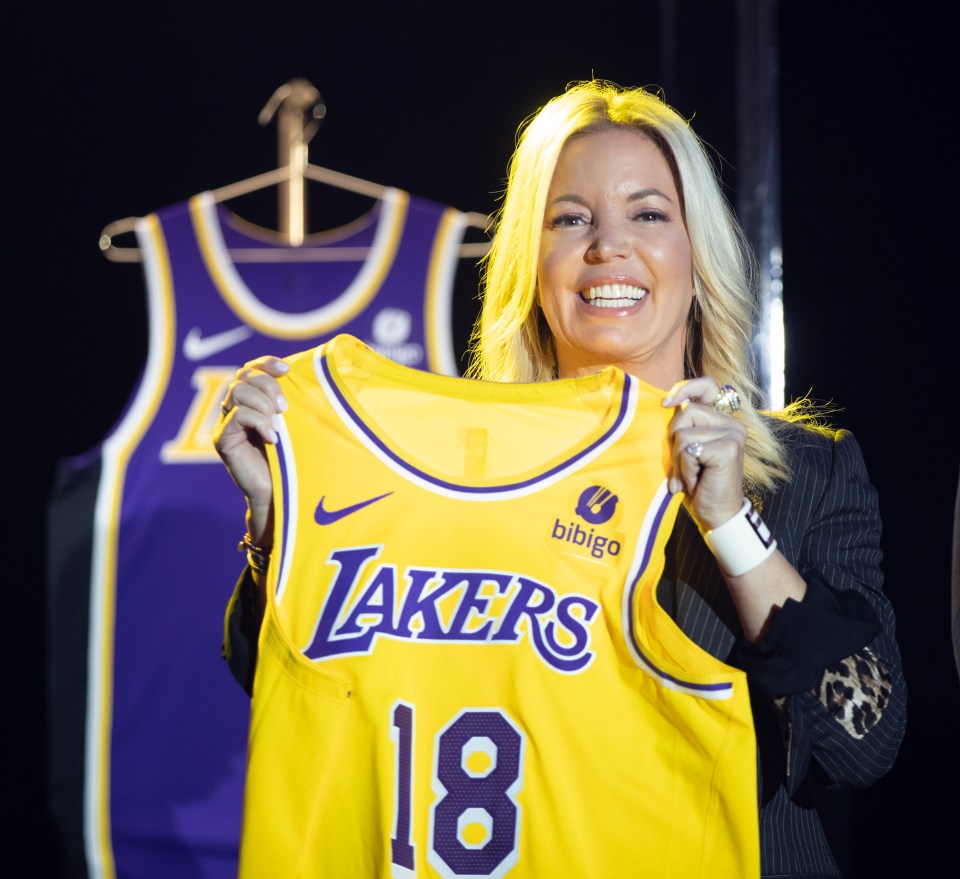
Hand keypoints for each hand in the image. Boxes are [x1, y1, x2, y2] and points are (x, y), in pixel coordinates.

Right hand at [212, 355, 288, 545]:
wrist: (283, 493)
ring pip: (237, 391)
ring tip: (279, 424)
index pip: (252, 368)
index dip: (266, 363)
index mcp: (254, 400)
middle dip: (268, 385)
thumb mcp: (298, 424)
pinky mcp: (222, 439)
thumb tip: (309, 376)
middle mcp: (236, 408)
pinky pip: (236, 416)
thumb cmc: (295, 459)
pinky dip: (258, 422)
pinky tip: (272, 439)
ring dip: (262, 403)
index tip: (287, 369)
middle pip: (243, 375)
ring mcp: (227, 423)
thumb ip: (293, 402)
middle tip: (285, 408)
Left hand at [662, 377, 746, 531]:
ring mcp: (732, 435)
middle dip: (675, 441)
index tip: (667, 404)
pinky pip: (688, 450)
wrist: (718, 514)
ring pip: (683, 433)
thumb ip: (684, 428)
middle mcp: (732, 424)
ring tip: (692, 476)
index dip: (685, 389)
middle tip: (684, 465)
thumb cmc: (700, 483)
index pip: (707, 386)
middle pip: (685, 412)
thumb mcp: (688, 451)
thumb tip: (667, 404)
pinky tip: (697, 482)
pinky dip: (686, 470)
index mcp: (723, 421)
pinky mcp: (728, 448)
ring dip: (680, 460)